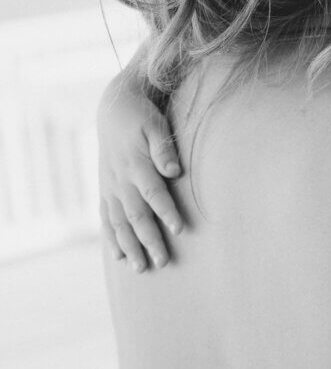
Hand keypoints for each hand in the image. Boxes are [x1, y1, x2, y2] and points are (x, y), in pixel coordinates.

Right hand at [97, 77, 182, 271]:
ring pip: (119, 222)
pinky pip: (106, 218)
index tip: (179, 229)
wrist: (114, 108)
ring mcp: (110, 187)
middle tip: (163, 262)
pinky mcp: (104, 189)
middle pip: (136, 215)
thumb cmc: (141, 117)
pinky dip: (111, 237)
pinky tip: (118, 256)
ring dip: (129, 246)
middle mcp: (120, 180)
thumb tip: (174, 170)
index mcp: (136, 165)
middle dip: (149, 240)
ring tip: (140, 268)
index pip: (153, 193)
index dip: (165, 211)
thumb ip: (164, 149)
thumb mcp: (155, 125)